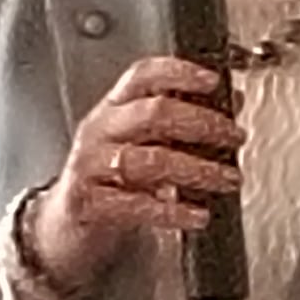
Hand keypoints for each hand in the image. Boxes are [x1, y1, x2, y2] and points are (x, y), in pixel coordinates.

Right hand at [21, 58, 242, 295]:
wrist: (65, 226)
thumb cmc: (110, 180)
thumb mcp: (142, 144)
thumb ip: (181, 122)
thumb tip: (232, 100)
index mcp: (112, 109)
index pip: (142, 76)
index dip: (178, 73)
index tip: (212, 82)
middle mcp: (99, 131)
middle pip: (154, 114)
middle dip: (203, 124)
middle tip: (234, 137)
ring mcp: (91, 166)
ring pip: (152, 160)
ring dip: (198, 170)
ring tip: (227, 179)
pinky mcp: (89, 203)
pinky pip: (137, 205)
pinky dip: (173, 211)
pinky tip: (197, 215)